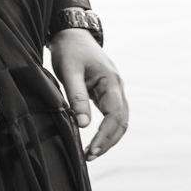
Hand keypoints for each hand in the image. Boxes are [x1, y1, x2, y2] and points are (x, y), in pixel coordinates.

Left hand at [49, 28, 128, 159]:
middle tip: (90, 157)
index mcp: (111, 82)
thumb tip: (83, 125)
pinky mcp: (106, 92)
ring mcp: (113, 90)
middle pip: (121, 122)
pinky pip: (112, 115)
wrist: (71, 33)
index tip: (92, 150)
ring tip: (91, 153)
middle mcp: (117, 87)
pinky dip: (106, 129)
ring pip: (119, 121)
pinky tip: (93, 139)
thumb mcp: (69, 71)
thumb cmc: (69, 50)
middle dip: (108, 142)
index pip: (115, 116)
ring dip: (108, 138)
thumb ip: (77, 97)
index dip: (105, 136)